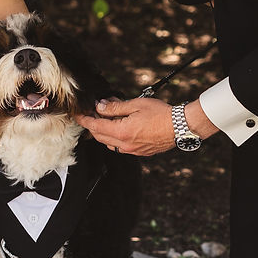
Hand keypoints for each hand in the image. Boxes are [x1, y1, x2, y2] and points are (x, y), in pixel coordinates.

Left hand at [76, 96, 217, 156]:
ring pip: (109, 143)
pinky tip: (119, 128)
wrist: (181, 127)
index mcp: (122, 132)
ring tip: (105, 119)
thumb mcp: (136, 105)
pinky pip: (120, 147)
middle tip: (91, 113)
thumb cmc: (161, 113)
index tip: (77, 114)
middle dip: (92, 125)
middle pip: (99, 136)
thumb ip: (115, 107)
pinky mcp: (140, 152)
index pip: (95, 126)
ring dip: (103, 132)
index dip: (84, 119)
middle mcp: (124, 145)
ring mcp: (132, 151)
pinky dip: (114, 138)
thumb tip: (100, 106)